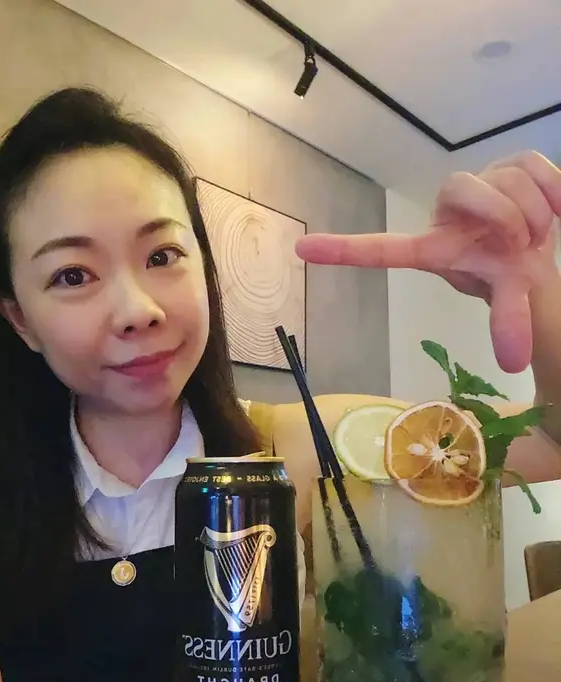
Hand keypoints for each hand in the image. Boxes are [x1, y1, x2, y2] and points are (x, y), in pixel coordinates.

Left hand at [296, 151, 560, 373]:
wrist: (543, 246)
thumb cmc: (508, 273)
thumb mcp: (507, 298)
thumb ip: (508, 321)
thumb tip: (514, 363)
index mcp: (434, 248)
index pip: (383, 248)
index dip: (344, 250)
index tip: (300, 249)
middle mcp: (448, 212)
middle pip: (461, 187)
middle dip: (503, 215)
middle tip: (522, 244)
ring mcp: (478, 183)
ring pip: (504, 178)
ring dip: (533, 212)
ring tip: (538, 236)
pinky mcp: (509, 163)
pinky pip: (533, 165)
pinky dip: (554, 191)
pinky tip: (555, 211)